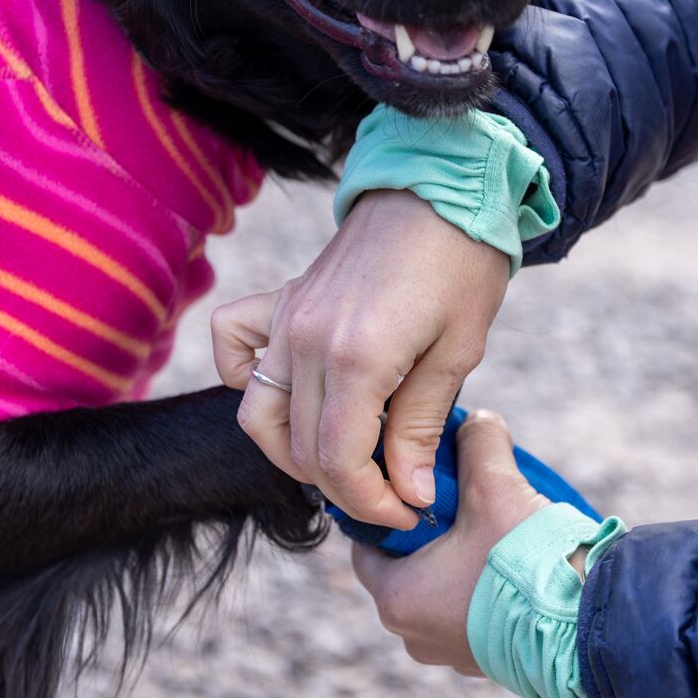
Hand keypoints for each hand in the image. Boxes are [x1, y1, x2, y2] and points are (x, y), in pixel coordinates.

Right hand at [211, 190, 509, 529]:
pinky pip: (236, 349)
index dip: (370, 501)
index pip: (337, 462)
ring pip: (260, 414)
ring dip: (296, 450)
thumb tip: (408, 493)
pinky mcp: (283, 299)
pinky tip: (295, 394)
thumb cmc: (462, 265)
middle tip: (391, 491)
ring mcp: (287, 318)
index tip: (406, 510)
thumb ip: (419, 427)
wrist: (444, 187)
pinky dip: (249, 380)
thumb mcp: (456, 353)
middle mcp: (306, 339)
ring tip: (346, 458)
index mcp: (355, 358)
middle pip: (298, 447)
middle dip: (345, 486)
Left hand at [352, 410, 550, 673]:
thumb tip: (475, 423)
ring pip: (442, 591)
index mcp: (397, 599)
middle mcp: (414, 636)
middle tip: (464, 501)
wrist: (588, 627)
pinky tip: (517, 564)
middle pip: (407, 566)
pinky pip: (473, 614)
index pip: (369, 543)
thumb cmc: (530, 563)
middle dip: (433, 533)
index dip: (393, 507)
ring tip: (497, 531)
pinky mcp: (487, 660)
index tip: (420, 484)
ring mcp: (451, 653)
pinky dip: (486, 588)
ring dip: (461, 561)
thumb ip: (478, 442)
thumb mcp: (497, 485)